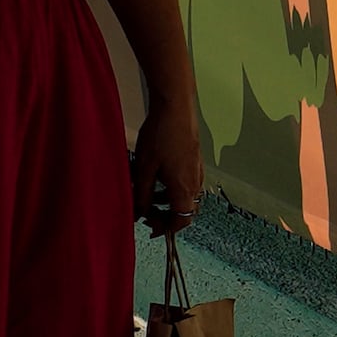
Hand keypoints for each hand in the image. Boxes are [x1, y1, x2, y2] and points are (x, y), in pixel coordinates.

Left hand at [131, 95, 204, 235]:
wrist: (176, 107)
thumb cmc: (160, 136)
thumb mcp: (143, 169)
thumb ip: (142, 195)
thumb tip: (139, 213)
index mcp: (183, 189)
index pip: (181, 220)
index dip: (165, 229)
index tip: (149, 228)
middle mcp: (195, 182)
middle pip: (185, 210)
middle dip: (165, 215)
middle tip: (145, 212)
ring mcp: (197, 170)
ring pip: (185, 196)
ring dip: (168, 201)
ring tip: (148, 193)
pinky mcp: (195, 159)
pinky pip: (188, 183)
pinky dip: (173, 188)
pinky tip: (159, 176)